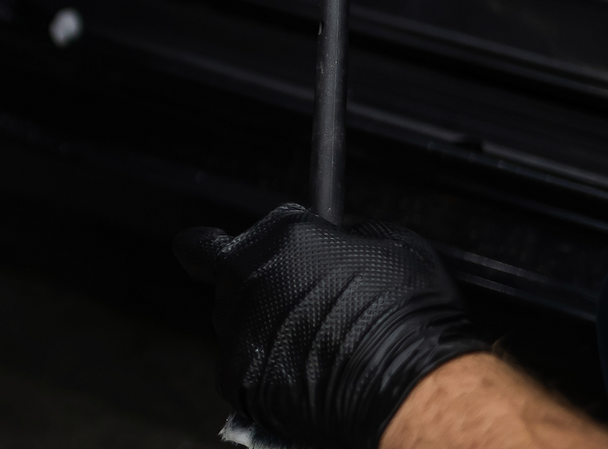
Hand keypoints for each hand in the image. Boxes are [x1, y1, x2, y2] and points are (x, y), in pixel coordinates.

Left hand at [174, 204, 486, 448]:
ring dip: (261, 329)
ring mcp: (237, 330)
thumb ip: (346, 236)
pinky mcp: (237, 379)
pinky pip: (243, 368)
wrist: (408, 387)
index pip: (215, 237)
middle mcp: (246, 279)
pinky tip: (302, 373)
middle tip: (294, 307)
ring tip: (310, 346)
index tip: (238, 257)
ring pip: (235, 324)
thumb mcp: (392, 243)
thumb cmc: (408, 316)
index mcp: (280, 238)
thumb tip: (337, 241)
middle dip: (256, 289)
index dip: (226, 248)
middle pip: (229, 281)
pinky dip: (265, 371)